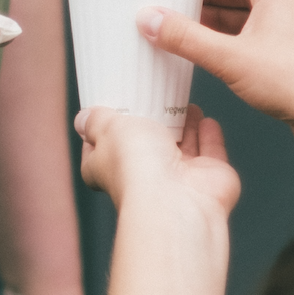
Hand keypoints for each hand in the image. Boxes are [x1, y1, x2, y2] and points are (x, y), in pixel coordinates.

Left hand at [77, 105, 239, 218]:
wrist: (176, 197)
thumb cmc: (137, 167)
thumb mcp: (107, 128)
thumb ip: (96, 121)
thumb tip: (83, 118)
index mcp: (110, 168)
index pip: (101, 151)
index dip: (104, 132)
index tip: (111, 110)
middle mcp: (144, 176)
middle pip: (147, 146)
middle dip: (153, 123)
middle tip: (156, 97)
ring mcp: (178, 178)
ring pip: (182, 148)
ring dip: (185, 125)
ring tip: (186, 103)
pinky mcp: (208, 177)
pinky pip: (210, 153)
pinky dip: (209, 137)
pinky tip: (207, 120)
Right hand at [138, 0, 293, 160]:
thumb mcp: (231, 59)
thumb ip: (187, 38)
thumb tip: (153, 20)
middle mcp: (286, 0)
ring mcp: (290, 26)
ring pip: (242, 8)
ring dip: (209, 12)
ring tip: (176, 20)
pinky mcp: (289, 51)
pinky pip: (250, 31)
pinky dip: (224, 34)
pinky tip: (204, 48)